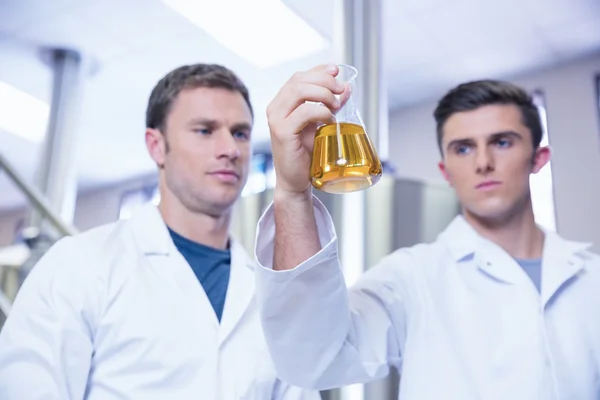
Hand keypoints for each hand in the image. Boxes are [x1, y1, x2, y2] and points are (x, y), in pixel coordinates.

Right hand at [266, 64, 348, 195]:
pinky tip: (329, 120)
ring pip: (299, 90)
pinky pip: (303, 112)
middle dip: (324, 80)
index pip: (299, 77)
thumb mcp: (320, 124)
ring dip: (323, 93)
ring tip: (336, 105)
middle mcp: (275, 108)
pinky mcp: (282, 132)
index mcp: (282, 103)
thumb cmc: (306, 154)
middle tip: (341, 90)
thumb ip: (330, 105)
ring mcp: (276, 120)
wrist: (295, 180)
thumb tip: (346, 87)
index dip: (318, 70)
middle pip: (299, 80)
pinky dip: (320, 111)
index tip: (336, 70)